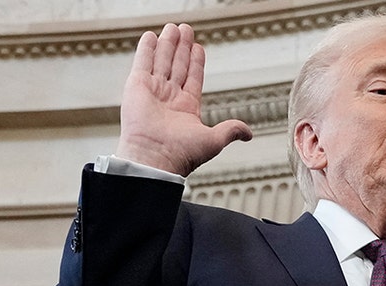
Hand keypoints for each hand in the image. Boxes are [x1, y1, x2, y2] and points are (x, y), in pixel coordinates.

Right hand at [115, 23, 251, 175]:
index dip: (196, 62)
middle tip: (186, 29)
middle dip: (182, 47)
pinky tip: (151, 36)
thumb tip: (249, 134)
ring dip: (168, 44)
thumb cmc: (182, 154)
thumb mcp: (214, 140)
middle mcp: (169, 98)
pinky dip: (147, 49)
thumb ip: (231, 130)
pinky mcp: (136, 86)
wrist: (155, 158)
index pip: (193, 78)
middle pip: (177, 65)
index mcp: (186, 108)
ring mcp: (153, 91)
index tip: (199, 46)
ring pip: (162, 61)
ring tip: (174, 27)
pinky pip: (142, 63)